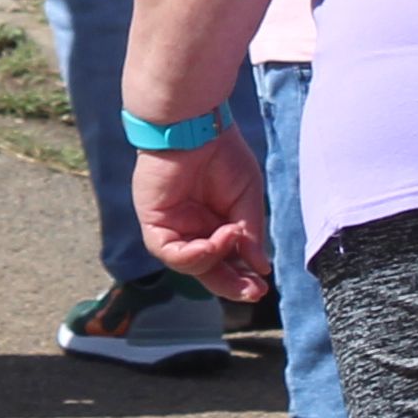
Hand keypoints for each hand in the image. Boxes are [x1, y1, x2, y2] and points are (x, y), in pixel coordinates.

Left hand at [134, 129, 271, 302]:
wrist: (196, 126)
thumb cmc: (222, 154)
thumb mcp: (247, 198)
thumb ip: (250, 234)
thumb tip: (261, 268)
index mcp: (214, 224)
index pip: (226, 262)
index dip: (243, 277)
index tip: (263, 286)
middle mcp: (192, 230)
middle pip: (208, 270)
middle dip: (231, 284)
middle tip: (254, 292)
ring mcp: (172, 227)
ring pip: (190, 265)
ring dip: (216, 261)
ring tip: (233, 239)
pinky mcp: (154, 222)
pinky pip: (170, 253)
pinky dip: (195, 254)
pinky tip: (214, 243)